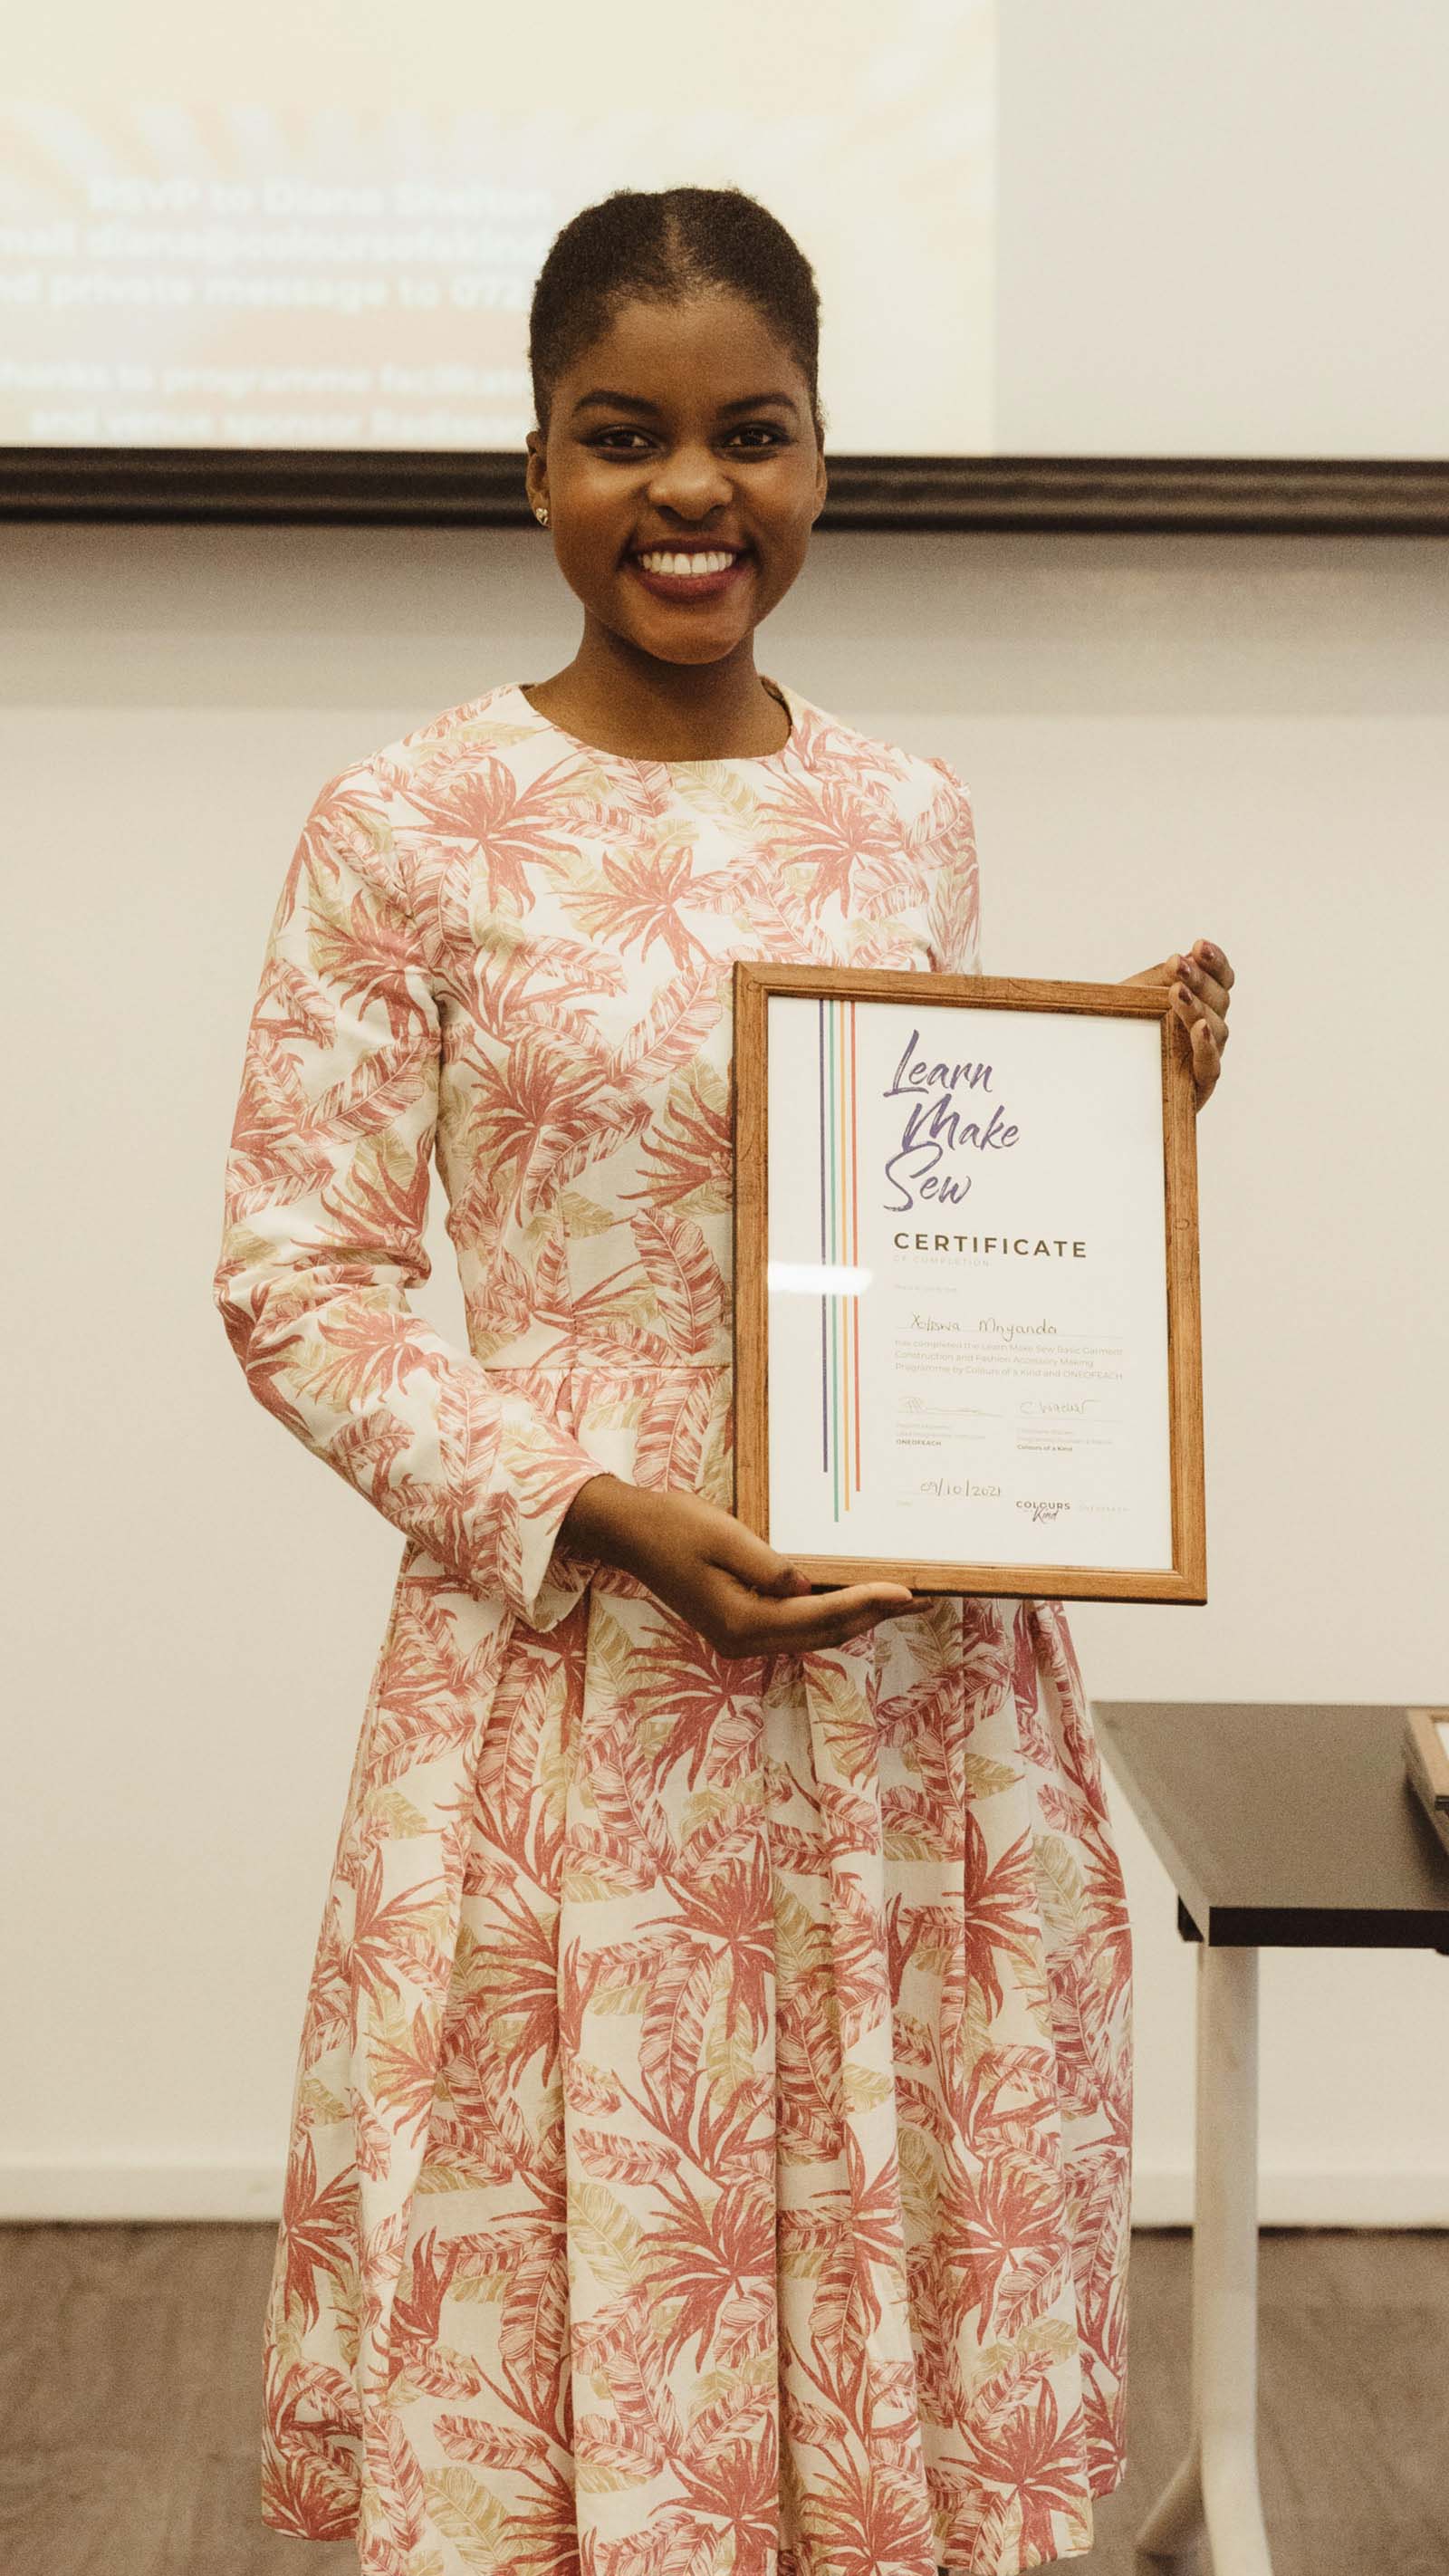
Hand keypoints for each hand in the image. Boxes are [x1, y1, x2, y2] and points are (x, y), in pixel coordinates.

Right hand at [560, 1476, 925, 1659]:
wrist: (632, 1534)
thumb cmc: (674, 1528)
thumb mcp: (725, 1537)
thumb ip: (769, 1567)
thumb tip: (807, 1588)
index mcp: (741, 1622)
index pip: (819, 1616)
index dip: (867, 1603)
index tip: (905, 1592)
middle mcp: (743, 1639)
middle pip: (822, 1633)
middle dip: (871, 1616)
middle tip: (919, 1600)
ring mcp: (740, 1636)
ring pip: (812, 1633)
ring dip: (855, 1618)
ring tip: (898, 1602)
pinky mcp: (739, 1623)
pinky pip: (795, 1625)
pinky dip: (829, 1614)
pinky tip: (853, 1600)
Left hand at [1121, 935, 1234, 1109]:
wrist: (1094, 1075)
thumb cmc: (1118, 1033)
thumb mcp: (1136, 998)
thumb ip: (1160, 978)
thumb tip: (1187, 959)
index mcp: (1198, 1005)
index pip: (1220, 980)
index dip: (1216, 963)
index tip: (1199, 945)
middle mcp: (1207, 1030)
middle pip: (1220, 1000)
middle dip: (1200, 979)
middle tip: (1177, 964)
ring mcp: (1205, 1058)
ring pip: (1218, 1029)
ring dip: (1198, 1007)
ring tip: (1178, 992)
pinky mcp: (1198, 1087)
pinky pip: (1211, 1065)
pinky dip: (1207, 1045)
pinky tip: (1199, 1028)